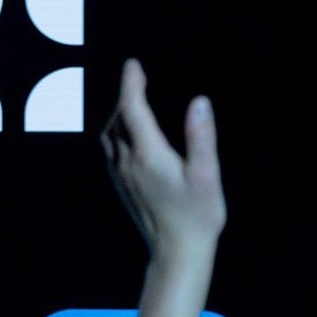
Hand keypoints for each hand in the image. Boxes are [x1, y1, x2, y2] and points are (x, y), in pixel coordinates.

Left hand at [100, 59, 223, 264]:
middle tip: (137, 77)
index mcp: (148, 155)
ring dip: (119, 114)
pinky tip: (130, 134)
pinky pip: (112, 150)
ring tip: (133, 101)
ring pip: (110, 135)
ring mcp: (122, 175)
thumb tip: (198, 102)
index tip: (133, 64)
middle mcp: (128, 162)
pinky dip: (118, 132)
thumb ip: (201, 137)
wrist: (176, 253)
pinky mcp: (123, 186)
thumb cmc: (197, 216)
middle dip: (125, 96)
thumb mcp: (206, 175)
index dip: (131, 84)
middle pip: (117, 119)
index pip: (132, 109)